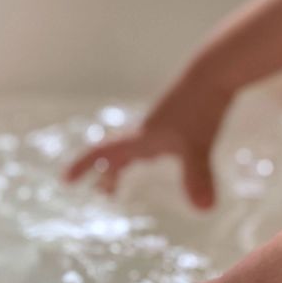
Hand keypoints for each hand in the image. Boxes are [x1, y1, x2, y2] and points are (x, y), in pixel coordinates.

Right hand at [64, 81, 232, 209]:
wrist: (215, 73)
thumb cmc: (201, 107)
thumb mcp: (197, 146)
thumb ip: (197, 177)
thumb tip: (204, 209)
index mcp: (142, 137)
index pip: (104, 152)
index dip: (83, 165)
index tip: (66, 180)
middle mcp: (147, 130)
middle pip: (118, 153)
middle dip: (108, 174)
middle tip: (102, 193)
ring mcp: (162, 123)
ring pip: (135, 146)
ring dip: (125, 163)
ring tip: (122, 179)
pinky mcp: (178, 118)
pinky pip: (153, 139)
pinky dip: (147, 152)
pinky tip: (161, 154)